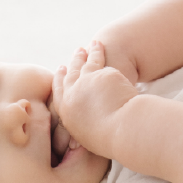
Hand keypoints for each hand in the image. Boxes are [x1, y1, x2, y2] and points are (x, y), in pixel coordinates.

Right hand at [52, 41, 137, 159]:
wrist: (123, 129)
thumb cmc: (112, 139)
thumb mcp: (90, 135)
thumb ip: (86, 123)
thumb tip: (89, 123)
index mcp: (67, 112)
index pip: (60, 91)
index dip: (60, 79)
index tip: (61, 69)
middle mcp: (73, 95)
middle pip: (71, 74)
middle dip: (74, 62)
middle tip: (77, 52)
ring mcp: (86, 82)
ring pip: (85, 63)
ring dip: (88, 52)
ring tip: (93, 43)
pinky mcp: (101, 74)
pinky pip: (100, 60)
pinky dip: (99, 51)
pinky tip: (101, 47)